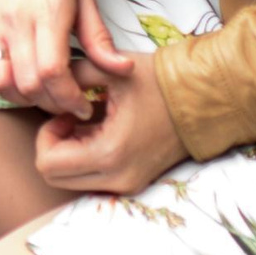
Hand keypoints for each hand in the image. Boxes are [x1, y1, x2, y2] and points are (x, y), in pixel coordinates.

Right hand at [0, 0, 133, 120]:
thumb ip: (98, 36)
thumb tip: (122, 69)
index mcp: (49, 10)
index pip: (54, 74)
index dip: (69, 100)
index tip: (82, 106)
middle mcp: (15, 18)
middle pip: (27, 84)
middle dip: (50, 104)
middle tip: (64, 102)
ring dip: (19, 97)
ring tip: (37, 92)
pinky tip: (8, 78)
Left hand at [34, 55, 189, 195]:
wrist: (208, 97)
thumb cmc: (161, 81)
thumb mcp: (110, 70)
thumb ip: (71, 75)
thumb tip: (47, 85)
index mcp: (109, 154)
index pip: (47, 164)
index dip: (47, 135)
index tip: (65, 112)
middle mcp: (117, 178)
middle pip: (55, 177)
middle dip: (54, 146)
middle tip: (72, 118)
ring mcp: (128, 184)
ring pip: (73, 181)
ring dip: (70, 153)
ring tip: (88, 122)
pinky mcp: (135, 182)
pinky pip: (94, 178)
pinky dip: (87, 158)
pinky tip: (102, 130)